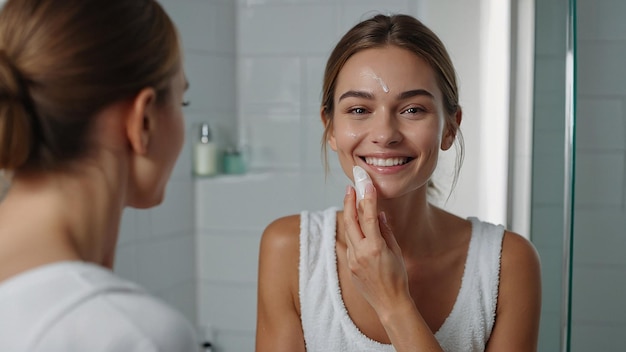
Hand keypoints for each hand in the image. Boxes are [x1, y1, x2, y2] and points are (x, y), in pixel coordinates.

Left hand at [343, 184, 410, 315]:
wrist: (390, 302)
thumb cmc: (398, 276)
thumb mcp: (396, 250)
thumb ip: (385, 231)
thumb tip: (378, 214)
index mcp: (375, 247)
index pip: (368, 216)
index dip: (367, 198)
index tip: (366, 184)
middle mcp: (361, 252)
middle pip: (350, 221)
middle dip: (349, 201)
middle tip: (350, 187)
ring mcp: (353, 260)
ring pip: (348, 232)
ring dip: (349, 215)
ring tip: (351, 201)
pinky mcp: (350, 266)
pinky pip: (350, 245)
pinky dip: (354, 234)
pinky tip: (358, 228)